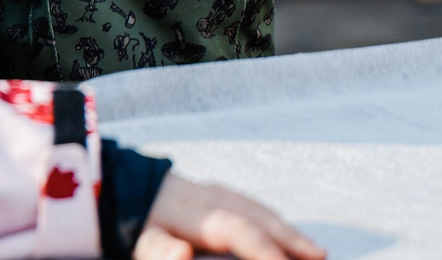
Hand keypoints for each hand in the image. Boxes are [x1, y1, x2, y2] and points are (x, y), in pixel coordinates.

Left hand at [135, 175, 324, 259]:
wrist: (121, 187)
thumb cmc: (134, 221)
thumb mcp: (139, 240)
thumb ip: (160, 250)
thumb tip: (180, 253)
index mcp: (197, 210)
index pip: (242, 231)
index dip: (266, 250)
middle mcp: (212, 197)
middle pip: (258, 216)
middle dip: (291, 238)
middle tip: (320, 256)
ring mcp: (215, 192)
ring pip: (258, 209)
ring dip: (286, 229)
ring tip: (313, 250)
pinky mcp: (214, 195)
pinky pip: (251, 206)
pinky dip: (271, 219)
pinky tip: (285, 233)